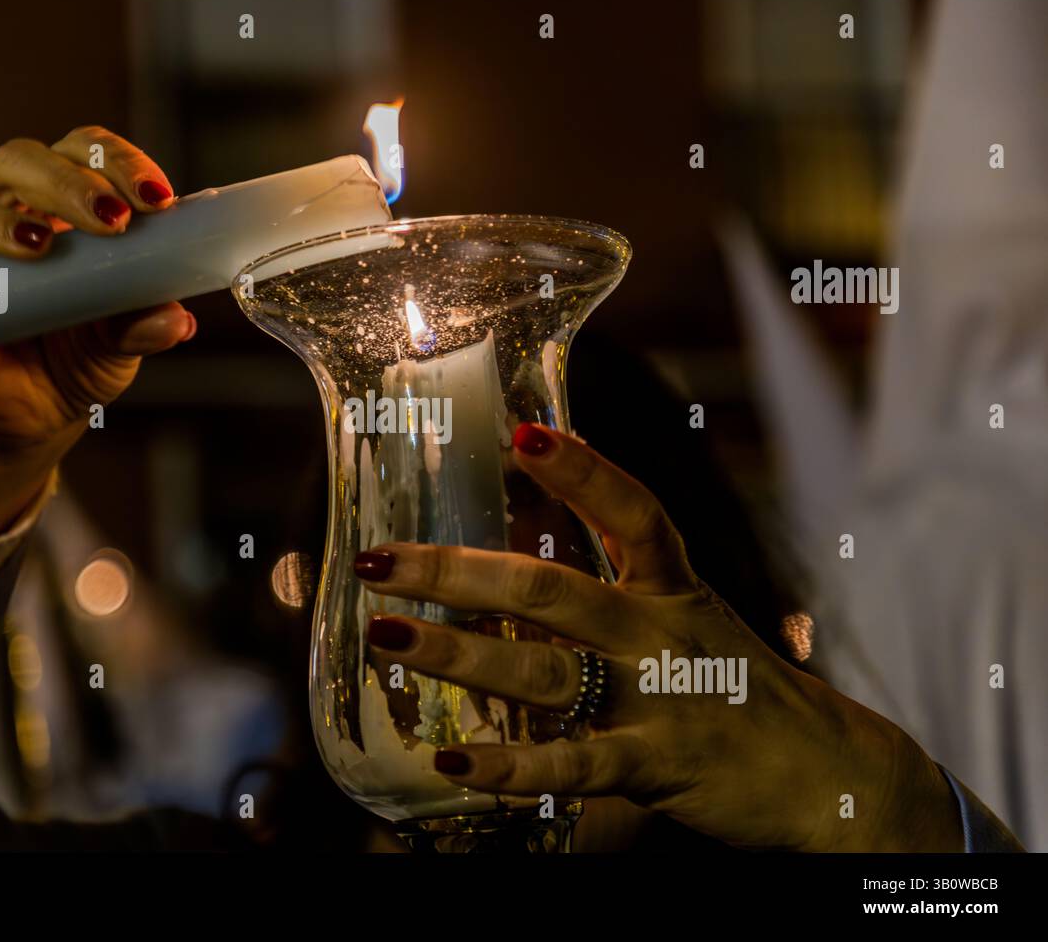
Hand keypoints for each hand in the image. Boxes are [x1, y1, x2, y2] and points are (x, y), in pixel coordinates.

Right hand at [0, 126, 194, 539]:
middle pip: (18, 161)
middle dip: (67, 182)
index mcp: (59, 205)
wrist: (40, 418)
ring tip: (39, 247)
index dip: (117, 162)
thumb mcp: (123, 344)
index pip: (82, 152)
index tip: (158, 200)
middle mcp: (0, 213)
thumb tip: (176, 320)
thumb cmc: (82, 357)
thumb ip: (143, 326)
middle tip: (113, 220)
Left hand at [356, 423, 963, 851]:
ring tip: (387, 637)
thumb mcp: (691, 623)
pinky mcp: (658, 766)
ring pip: (544, 670)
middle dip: (457, 573)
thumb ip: (620, 597)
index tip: (523, 431)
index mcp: (674, 588)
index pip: (632, 511)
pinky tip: (451, 761)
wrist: (830, 778)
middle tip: (378, 562)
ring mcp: (658, 699)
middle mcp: (661, 631)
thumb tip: (516, 583)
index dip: (581, 468)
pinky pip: (572, 762)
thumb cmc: (741, 691)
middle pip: (550, 590)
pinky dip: (509, 764)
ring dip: (459, 654)